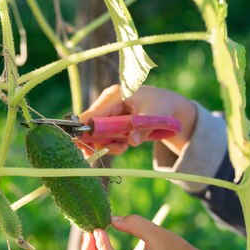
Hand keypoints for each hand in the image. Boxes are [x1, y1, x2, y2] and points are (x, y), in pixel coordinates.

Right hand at [78, 84, 197, 154]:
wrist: (168, 106)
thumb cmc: (161, 105)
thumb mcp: (155, 115)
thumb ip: (143, 129)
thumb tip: (132, 141)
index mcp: (115, 95)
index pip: (93, 113)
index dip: (84, 129)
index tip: (81, 145)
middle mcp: (108, 102)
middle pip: (91, 124)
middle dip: (95, 141)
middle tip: (98, 154)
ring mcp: (110, 112)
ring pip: (98, 133)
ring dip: (106, 145)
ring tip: (121, 149)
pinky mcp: (113, 122)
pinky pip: (106, 136)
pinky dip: (112, 144)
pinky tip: (123, 147)